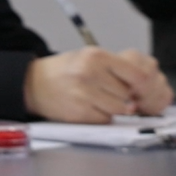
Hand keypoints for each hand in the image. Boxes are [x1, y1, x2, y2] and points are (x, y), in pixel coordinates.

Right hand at [23, 47, 169, 122]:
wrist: (33, 83)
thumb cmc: (65, 71)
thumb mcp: (90, 59)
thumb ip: (116, 70)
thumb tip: (140, 91)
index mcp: (96, 56)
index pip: (137, 75)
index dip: (142, 85)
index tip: (138, 89)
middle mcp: (90, 73)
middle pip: (128, 94)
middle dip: (123, 96)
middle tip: (107, 92)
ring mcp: (84, 94)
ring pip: (119, 109)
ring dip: (113, 108)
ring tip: (96, 99)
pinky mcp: (79, 112)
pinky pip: (105, 119)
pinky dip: (100, 116)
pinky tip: (88, 106)